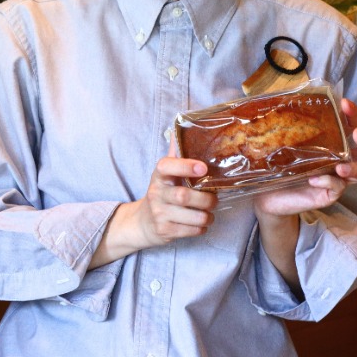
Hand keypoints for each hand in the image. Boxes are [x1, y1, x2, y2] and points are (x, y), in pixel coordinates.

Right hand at [92, 151, 218, 266]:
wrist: (143, 222)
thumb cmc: (162, 193)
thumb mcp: (165, 173)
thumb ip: (176, 153)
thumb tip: (181, 125)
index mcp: (159, 175)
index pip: (167, 166)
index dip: (185, 166)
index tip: (203, 168)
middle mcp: (156, 193)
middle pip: (184, 196)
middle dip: (206, 199)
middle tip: (214, 200)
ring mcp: (159, 213)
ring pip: (192, 216)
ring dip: (207, 216)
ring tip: (209, 213)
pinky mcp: (164, 230)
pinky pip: (191, 231)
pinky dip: (201, 228)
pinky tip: (200, 223)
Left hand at [253, 97, 356, 218]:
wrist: (268, 195)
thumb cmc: (280, 164)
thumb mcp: (285, 142)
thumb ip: (291, 125)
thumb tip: (283, 97)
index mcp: (334, 143)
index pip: (351, 125)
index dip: (352, 114)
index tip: (344, 104)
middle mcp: (341, 159)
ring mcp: (338, 178)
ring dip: (354, 168)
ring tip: (340, 167)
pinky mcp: (329, 194)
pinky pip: (338, 188)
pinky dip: (328, 182)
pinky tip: (313, 179)